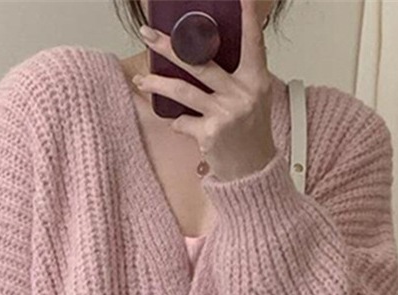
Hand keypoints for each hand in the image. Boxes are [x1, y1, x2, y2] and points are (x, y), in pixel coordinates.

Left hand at [133, 0, 277, 181]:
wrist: (253, 171)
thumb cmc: (251, 133)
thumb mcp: (254, 99)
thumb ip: (236, 76)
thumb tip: (203, 55)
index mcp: (256, 80)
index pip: (253, 44)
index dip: (249, 19)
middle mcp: (241, 94)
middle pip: (200, 62)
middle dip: (169, 46)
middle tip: (148, 34)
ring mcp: (225, 114)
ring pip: (183, 91)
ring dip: (157, 84)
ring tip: (141, 78)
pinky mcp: (209, 134)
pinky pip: (182, 122)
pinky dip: (177, 122)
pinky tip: (179, 124)